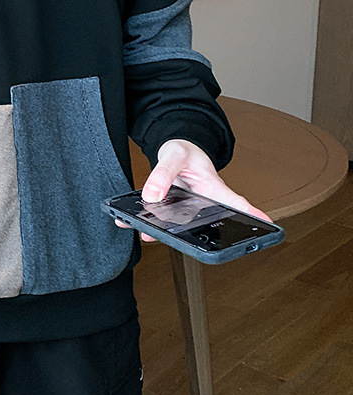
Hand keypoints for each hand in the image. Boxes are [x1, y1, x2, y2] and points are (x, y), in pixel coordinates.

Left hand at [116, 139, 271, 242]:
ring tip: (144, 233)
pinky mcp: (169, 209)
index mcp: (214, 189)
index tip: (269, 228)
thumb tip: (152, 196)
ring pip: (175, 226)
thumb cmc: (184, 151)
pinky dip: (140, 222)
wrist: (173, 149)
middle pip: (204, 226)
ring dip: (158, 232)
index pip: (237, 204)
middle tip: (180, 244)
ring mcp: (186, 209)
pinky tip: (126, 222)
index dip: (253, 217)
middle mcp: (202, 204)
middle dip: (192, 238)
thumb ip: (164, 174)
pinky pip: (156, 219)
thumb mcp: (175, 155)